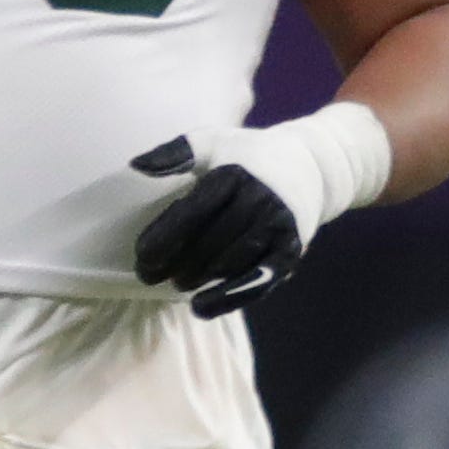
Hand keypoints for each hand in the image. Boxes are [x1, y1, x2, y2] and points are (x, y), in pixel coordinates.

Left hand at [128, 106, 386, 318]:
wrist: (312, 166)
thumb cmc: (249, 156)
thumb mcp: (213, 142)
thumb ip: (176, 153)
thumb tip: (136, 166)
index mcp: (235, 174)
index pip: (193, 211)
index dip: (164, 238)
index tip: (141, 257)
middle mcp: (260, 200)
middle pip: (209, 242)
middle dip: (175, 263)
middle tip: (149, 276)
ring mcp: (278, 228)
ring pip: (231, 263)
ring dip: (198, 279)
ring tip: (177, 284)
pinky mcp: (292, 251)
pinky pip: (258, 280)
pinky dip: (229, 297)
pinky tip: (202, 307)